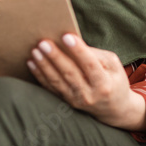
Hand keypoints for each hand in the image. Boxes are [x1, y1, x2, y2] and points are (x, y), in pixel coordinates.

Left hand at [27, 33, 145, 132]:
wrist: (114, 109)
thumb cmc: (113, 80)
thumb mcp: (113, 65)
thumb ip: (96, 54)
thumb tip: (72, 43)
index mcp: (104, 84)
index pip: (90, 65)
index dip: (79, 51)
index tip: (67, 36)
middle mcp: (89, 94)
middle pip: (70, 73)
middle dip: (55, 57)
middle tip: (44, 42)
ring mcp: (75, 100)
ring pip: (57, 81)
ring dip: (44, 65)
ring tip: (35, 50)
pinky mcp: (65, 102)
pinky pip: (50, 87)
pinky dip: (39, 75)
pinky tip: (31, 62)